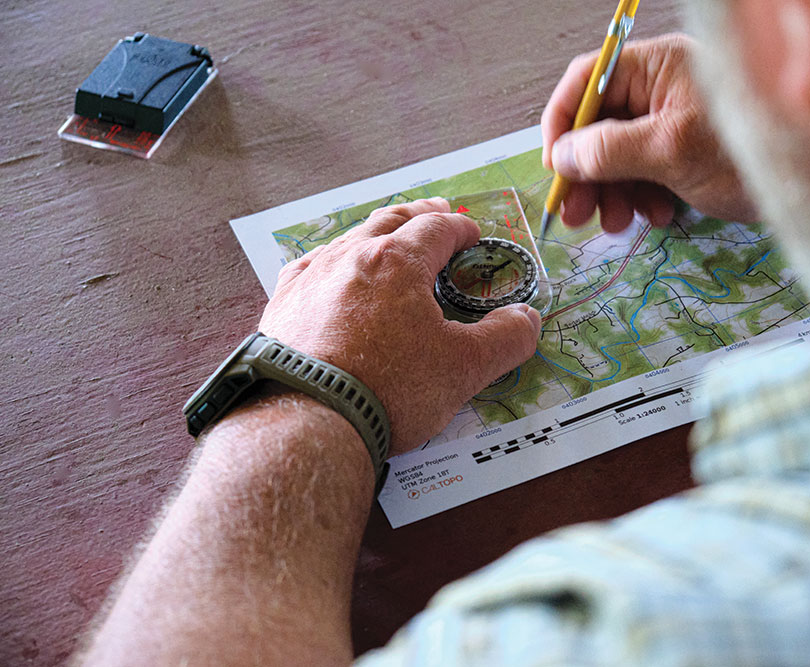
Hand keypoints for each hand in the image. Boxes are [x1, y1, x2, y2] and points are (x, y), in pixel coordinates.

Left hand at [258, 198, 541, 454]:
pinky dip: (332, 261)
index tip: (472, 234)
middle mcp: (350, 257)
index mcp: (397, 261)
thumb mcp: (464, 368)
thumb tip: (526, 319)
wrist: (306, 423)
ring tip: (387, 238)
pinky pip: (311, 267)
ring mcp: (310, 279)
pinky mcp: (282, 305)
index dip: (460, 228)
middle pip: (390, 221)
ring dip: (375, 233)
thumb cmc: (387, 391)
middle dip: (418, 215)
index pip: (437, 228)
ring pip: (348, 239)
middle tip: (435, 210)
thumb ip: (504, 339)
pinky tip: (332, 272)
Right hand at [542, 33, 757, 231]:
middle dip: (586, 171)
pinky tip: (657, 217)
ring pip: (620, 156)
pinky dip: (643, 198)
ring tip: (617, 224)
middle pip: (599, 125)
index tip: (555, 166)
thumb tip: (562, 156)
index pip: (588, 81)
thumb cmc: (744, 153)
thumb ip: (608, 151)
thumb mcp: (669, 150)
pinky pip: (647, 173)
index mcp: (657, 68)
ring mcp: (674, 123)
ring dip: (612, 193)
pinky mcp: (687, 154)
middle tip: (576, 214)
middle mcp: (661, 90)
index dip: (563, 122)